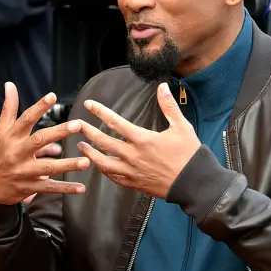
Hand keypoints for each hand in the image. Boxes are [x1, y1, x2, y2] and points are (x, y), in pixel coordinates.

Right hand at [0, 83, 88, 205]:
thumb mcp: (0, 131)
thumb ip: (9, 108)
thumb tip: (10, 84)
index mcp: (11, 137)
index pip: (25, 119)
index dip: (38, 107)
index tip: (53, 96)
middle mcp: (17, 153)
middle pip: (39, 141)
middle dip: (59, 132)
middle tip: (77, 125)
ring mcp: (23, 172)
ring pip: (48, 167)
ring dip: (68, 165)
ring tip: (86, 160)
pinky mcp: (29, 187)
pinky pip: (49, 188)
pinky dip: (66, 188)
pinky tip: (81, 188)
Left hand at [77, 83, 200, 198]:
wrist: (194, 183)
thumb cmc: (189, 154)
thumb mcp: (181, 126)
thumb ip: (169, 106)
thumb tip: (162, 87)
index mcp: (143, 139)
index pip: (115, 122)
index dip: (100, 111)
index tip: (89, 104)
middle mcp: (133, 155)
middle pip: (103, 142)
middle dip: (87, 132)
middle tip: (76, 124)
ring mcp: (132, 171)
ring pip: (103, 162)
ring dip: (90, 153)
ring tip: (81, 146)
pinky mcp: (134, 183)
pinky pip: (113, 177)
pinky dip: (103, 170)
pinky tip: (98, 165)